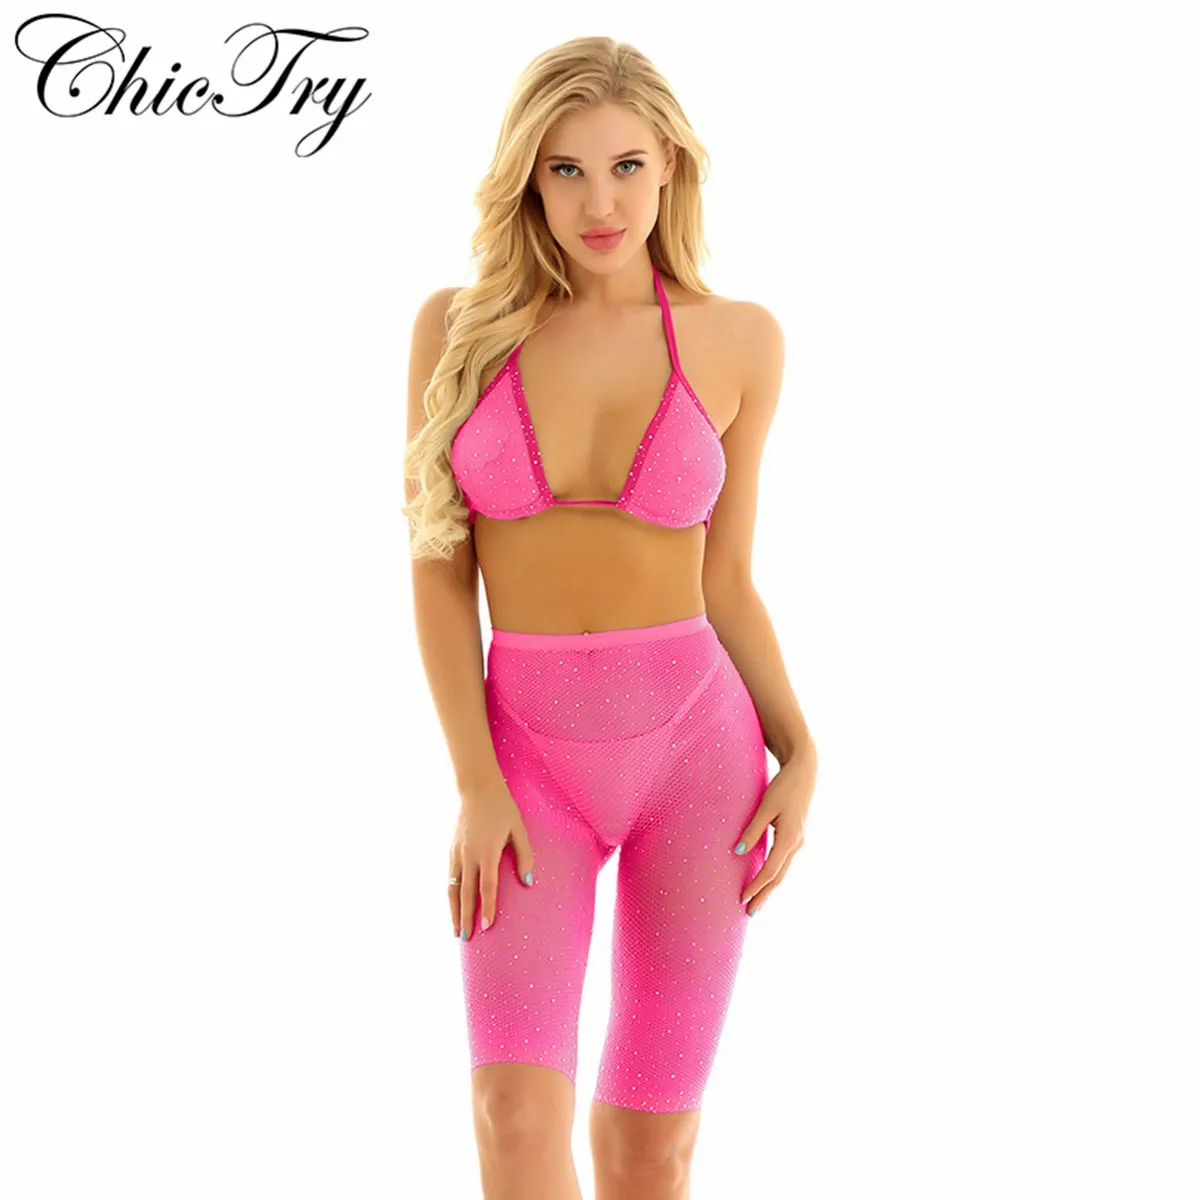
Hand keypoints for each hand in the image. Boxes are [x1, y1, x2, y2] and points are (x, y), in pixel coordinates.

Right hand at [449, 778, 535, 939]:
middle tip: (467, 939)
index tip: (487, 927)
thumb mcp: (519, 829)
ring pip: (453, 888)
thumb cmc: (503, 807)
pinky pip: (450, 877)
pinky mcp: (452, 849)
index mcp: (487, 851)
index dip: (487, 908)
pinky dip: (451, 895)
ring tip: (456, 931)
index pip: (487, 887)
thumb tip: (528, 882)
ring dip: (454, 911)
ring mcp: (457, 852)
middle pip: (467, 893)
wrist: (477, 787)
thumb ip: (525, 855)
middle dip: (466, 917)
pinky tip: (454, 905)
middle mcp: (469, 855)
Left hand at [735, 744, 816, 915]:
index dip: (756, 886)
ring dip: (769, 887)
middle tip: (750, 913)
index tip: (742, 899)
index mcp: (790, 838)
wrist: (804, 772)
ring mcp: (798, 841)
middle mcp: (796, 844)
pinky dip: (774, 874)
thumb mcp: (765, 806)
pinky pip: (783, 861)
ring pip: (782, 871)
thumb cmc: (783, 787)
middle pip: (778, 877)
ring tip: (756, 902)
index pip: (770, 870)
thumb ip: (752, 830)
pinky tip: (765, 879)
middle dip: (764, 895)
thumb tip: (737, 852)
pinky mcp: (795, 836)